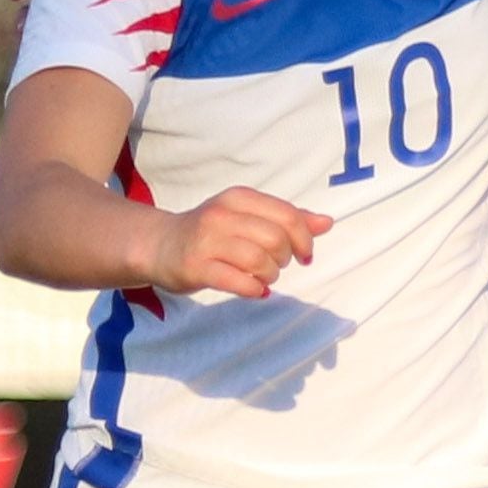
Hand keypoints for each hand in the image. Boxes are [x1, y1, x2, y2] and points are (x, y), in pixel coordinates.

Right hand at [144, 186, 325, 299]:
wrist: (160, 245)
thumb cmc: (211, 232)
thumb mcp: (248, 217)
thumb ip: (287, 219)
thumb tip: (327, 222)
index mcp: (239, 198)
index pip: (288, 215)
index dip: (305, 239)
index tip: (304, 255)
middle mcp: (222, 215)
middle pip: (276, 239)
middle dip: (285, 258)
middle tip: (276, 266)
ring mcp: (207, 242)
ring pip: (259, 260)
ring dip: (270, 275)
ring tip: (263, 277)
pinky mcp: (196, 268)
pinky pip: (238, 281)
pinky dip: (254, 289)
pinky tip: (254, 289)